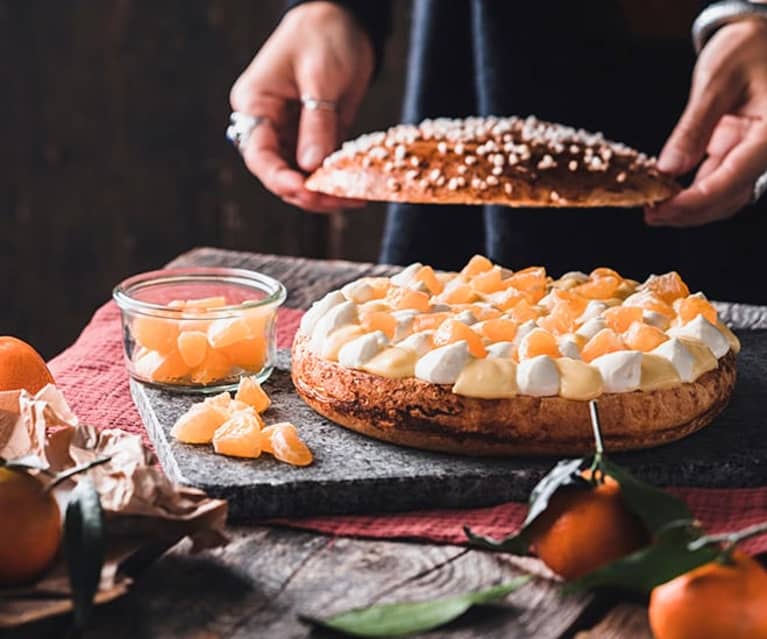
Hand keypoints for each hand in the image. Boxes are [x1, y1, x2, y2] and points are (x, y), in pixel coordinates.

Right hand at [230, 1, 372, 212]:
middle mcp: (268, 124)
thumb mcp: (321, 77)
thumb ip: (317, 122)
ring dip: (325, 192)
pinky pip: (320, 168)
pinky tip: (357, 188)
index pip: (260, 155)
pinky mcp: (314, 137)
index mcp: (255, 105)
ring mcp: (290, 133)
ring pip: (300, 177)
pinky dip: (336, 180)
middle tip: (342, 200)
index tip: (308, 191)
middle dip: (309, 193)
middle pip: (280, 174)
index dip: (281, 180)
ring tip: (355, 198)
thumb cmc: (324, 35)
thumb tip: (311, 167)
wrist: (345, 19)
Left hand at [646, 19, 766, 225]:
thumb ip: (694, 127)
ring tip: (654, 210)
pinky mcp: (740, 152)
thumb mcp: (716, 81)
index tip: (661, 209)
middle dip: (689, 212)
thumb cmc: (747, 47)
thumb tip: (669, 168)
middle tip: (651, 215)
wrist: (763, 36)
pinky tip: (667, 193)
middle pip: (729, 197)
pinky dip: (694, 192)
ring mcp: (755, 153)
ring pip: (724, 196)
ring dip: (690, 208)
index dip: (694, 201)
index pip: (731, 180)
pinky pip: (719, 181)